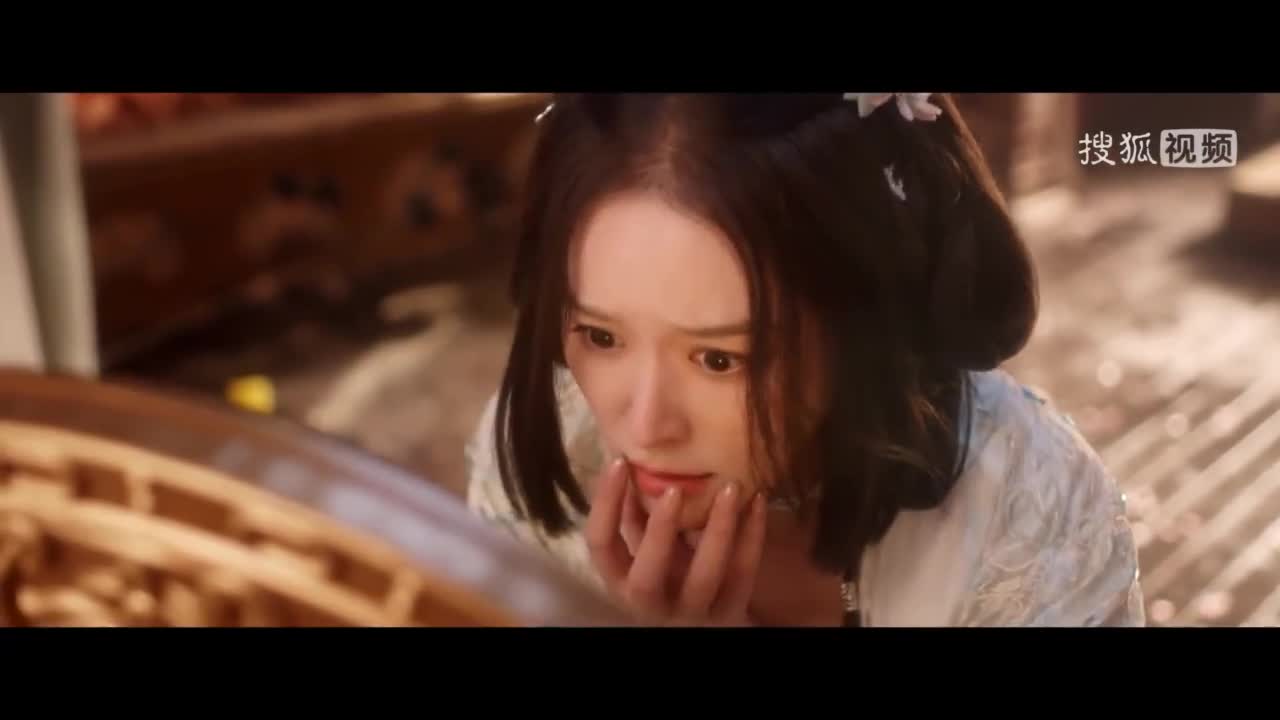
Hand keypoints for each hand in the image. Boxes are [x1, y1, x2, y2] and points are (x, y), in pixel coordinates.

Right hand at [585, 458, 766, 625]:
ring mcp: (692, 613)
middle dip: (660, 530)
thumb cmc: (668, 572)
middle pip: (647, 576)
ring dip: (718, 529)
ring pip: (705, 576)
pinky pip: (742, 574)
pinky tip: (757, 500)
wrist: (707, 619)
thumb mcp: (644, 547)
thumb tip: (627, 453)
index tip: (619, 462)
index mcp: (621, 581)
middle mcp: (650, 603)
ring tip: (730, 487)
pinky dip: (752, 536)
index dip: (605, 504)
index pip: (601, 544)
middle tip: (675, 488)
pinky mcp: (730, 614)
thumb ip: (635, 513)